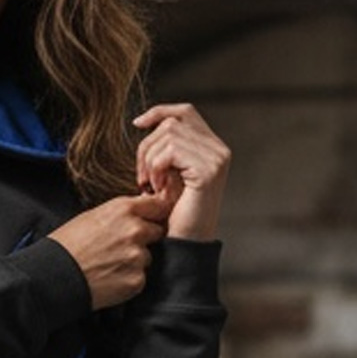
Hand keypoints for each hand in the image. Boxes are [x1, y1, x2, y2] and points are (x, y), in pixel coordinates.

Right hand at [48, 193, 170, 310]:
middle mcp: (135, 230)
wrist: (53, 276)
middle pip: (158, 231)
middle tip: (120, 247)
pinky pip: (140, 277)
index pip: (159, 205)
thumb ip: (121, 213)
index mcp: (124, 209)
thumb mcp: (91, 216)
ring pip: (147, 256)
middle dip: (145, 238)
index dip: (154, 214)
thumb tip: (140, 211)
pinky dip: (128, 279)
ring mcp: (137, 257)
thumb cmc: (66, 245)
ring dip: (135, 261)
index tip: (151, 219)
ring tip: (109, 264)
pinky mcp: (136, 280)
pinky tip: (109, 277)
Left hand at [133, 103, 229, 240]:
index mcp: (212, 148)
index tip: (137, 124)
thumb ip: (167, 148)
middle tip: (142, 177)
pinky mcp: (208, 170)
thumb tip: (143, 121)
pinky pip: (170, 152)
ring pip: (168, 135)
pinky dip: (156, 168)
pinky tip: (158, 188)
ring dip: (150, 160)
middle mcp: (219, 149)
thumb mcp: (168, 174)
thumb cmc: (173, 215)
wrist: (185, 245)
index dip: (159, 112)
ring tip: (152, 186)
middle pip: (171, 123)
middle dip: (147, 146)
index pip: (185, 113)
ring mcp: (216, 158)